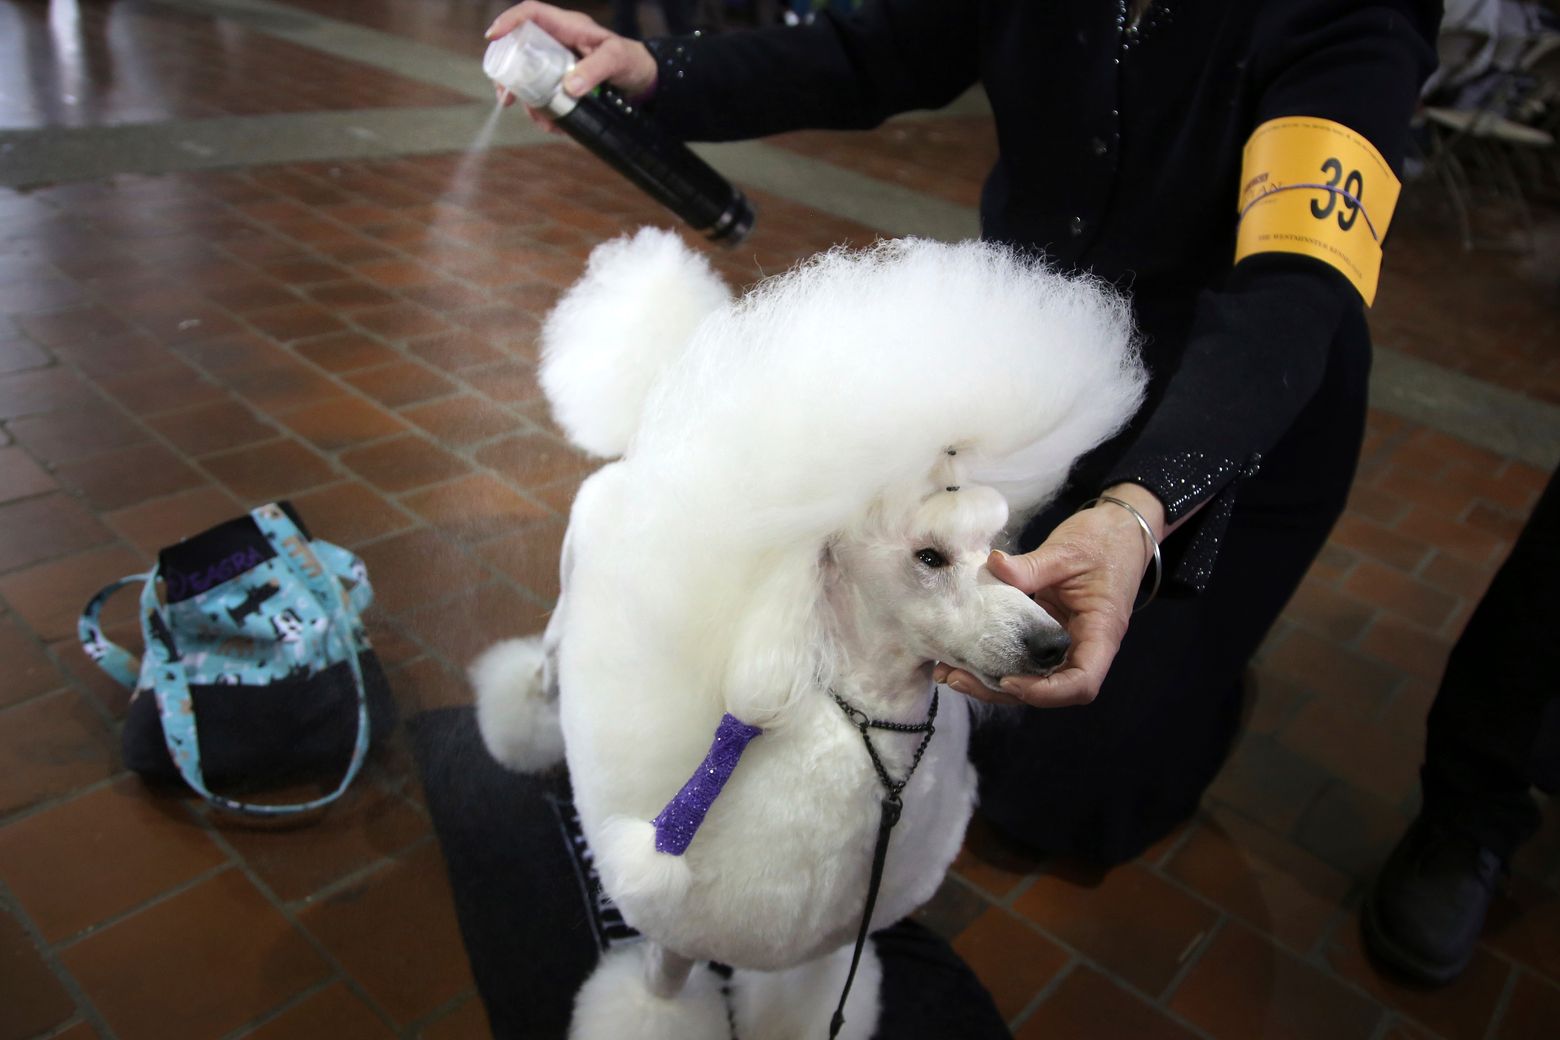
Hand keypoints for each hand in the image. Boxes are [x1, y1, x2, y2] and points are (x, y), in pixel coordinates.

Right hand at [486, 2, 657, 128]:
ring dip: (525, 98)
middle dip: (508, 73)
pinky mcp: (562, 82)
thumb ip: (595, 69)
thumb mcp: (617, 60)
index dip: (509, 20)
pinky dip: (542, 110)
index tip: (493, 36)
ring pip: (528, 75)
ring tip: (537, 120)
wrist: (643, 80)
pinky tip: (552, 124)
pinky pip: (543, 93)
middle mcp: (557, 42)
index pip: (531, 13)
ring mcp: (557, 62)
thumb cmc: (632, 60)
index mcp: (567, 27)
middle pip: (519, 48)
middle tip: (505, 96)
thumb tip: (568, 87)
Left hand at [933, 483, 1165, 707]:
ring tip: (951, 672)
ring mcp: (1066, 642)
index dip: (1046, 692)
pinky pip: (1025, 656)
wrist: (1119, 529)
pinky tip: (966, 655)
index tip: (1007, 680)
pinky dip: (998, 660)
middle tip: (958, 678)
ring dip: (993, 680)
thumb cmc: (1104, 540)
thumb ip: (1032, 565)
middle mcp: (1085, 646)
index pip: (1082, 683)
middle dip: (1003, 691)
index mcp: (1100, 632)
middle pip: (1049, 689)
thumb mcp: (1067, 550)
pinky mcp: (1049, 633)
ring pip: (1033, 677)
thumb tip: (995, 566)